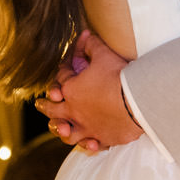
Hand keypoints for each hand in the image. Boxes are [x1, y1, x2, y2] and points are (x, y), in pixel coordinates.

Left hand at [35, 29, 142, 151]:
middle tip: (41, 104)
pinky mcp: (102, 138)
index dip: (62, 72)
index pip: (61, 80)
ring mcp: (87, 128)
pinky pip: (91, 144)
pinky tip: (89, 143)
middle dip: (46, 106)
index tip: (64, 69)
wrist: (138, 101)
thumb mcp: (104, 55)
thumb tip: (86, 35)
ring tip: (61, 127)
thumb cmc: (119, 77)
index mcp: (71, 90)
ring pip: (66, 133)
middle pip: (53, 110)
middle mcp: (74, 112)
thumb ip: (92, 45)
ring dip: (61, 130)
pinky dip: (88, 144)